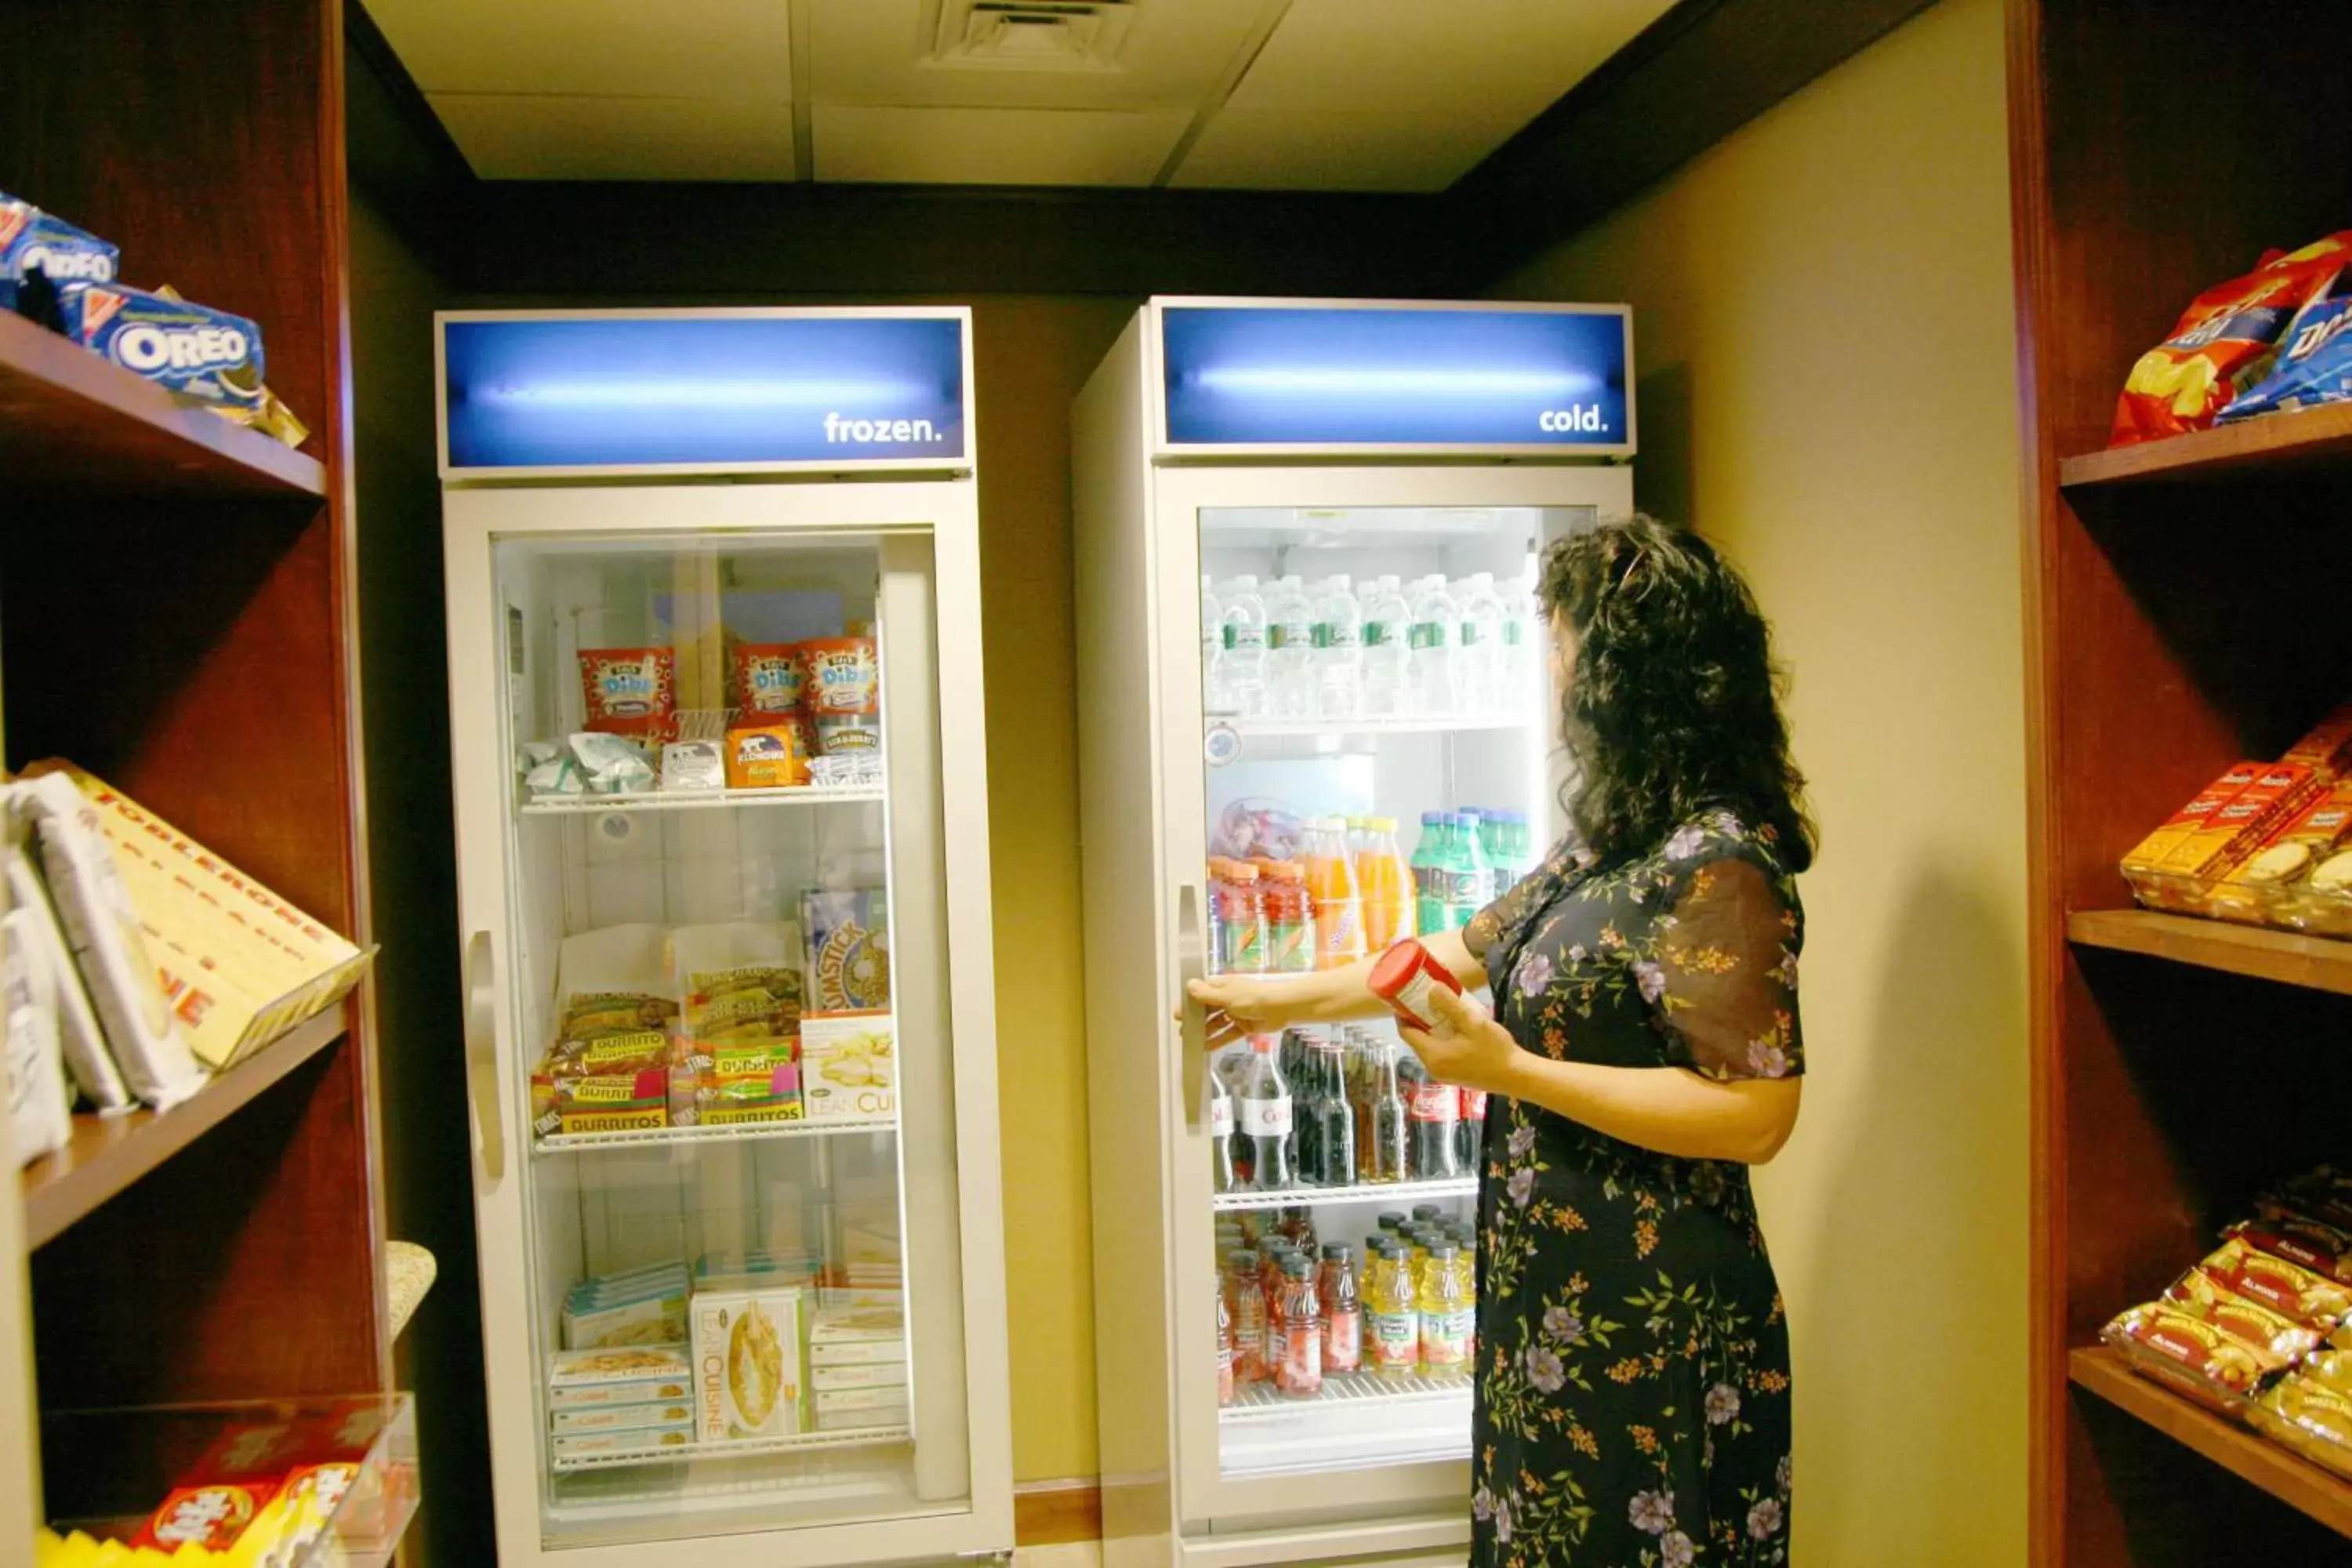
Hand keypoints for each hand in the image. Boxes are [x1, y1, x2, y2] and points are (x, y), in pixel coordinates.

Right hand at [1186, 975, 1306, 1048]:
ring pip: (1217, 1023)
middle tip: (1182, 1030)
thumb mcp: (1226, 995)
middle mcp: (1228, 998)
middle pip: (1208, 1009)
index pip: (1202, 992)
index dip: (1190, 1002)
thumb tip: (1188, 984)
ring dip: (1205, 1031)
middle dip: (1196, 1019)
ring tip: (1190, 1041)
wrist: (1280, 1008)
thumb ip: (1206, 994)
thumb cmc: (1251, 997)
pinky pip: (1228, 1034)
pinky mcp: (1244, 1026)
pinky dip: (1218, 1040)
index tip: (1179, 1014)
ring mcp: (1236, 1013)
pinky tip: (1205, 1048)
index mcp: (1223, 986)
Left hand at [1398, 984, 1524, 1094]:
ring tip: (1440, 1008)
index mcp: (1432, 1056)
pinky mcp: (1454, 1075)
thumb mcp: (1472, 1022)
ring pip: (1428, 1046)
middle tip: (1426, 996)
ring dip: (1431, 1028)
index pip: (1406, 1032)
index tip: (1406, 995)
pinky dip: (1441, 1038)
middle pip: (1416, 1039)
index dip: (1402, 1013)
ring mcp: (1443, 1074)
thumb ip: (1449, 1005)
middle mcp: (1432, 1067)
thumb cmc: (1494, 1050)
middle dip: (1418, 1018)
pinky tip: (1454, 1026)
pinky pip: (1439, 1053)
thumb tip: (1431, 988)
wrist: (1518, 1077)